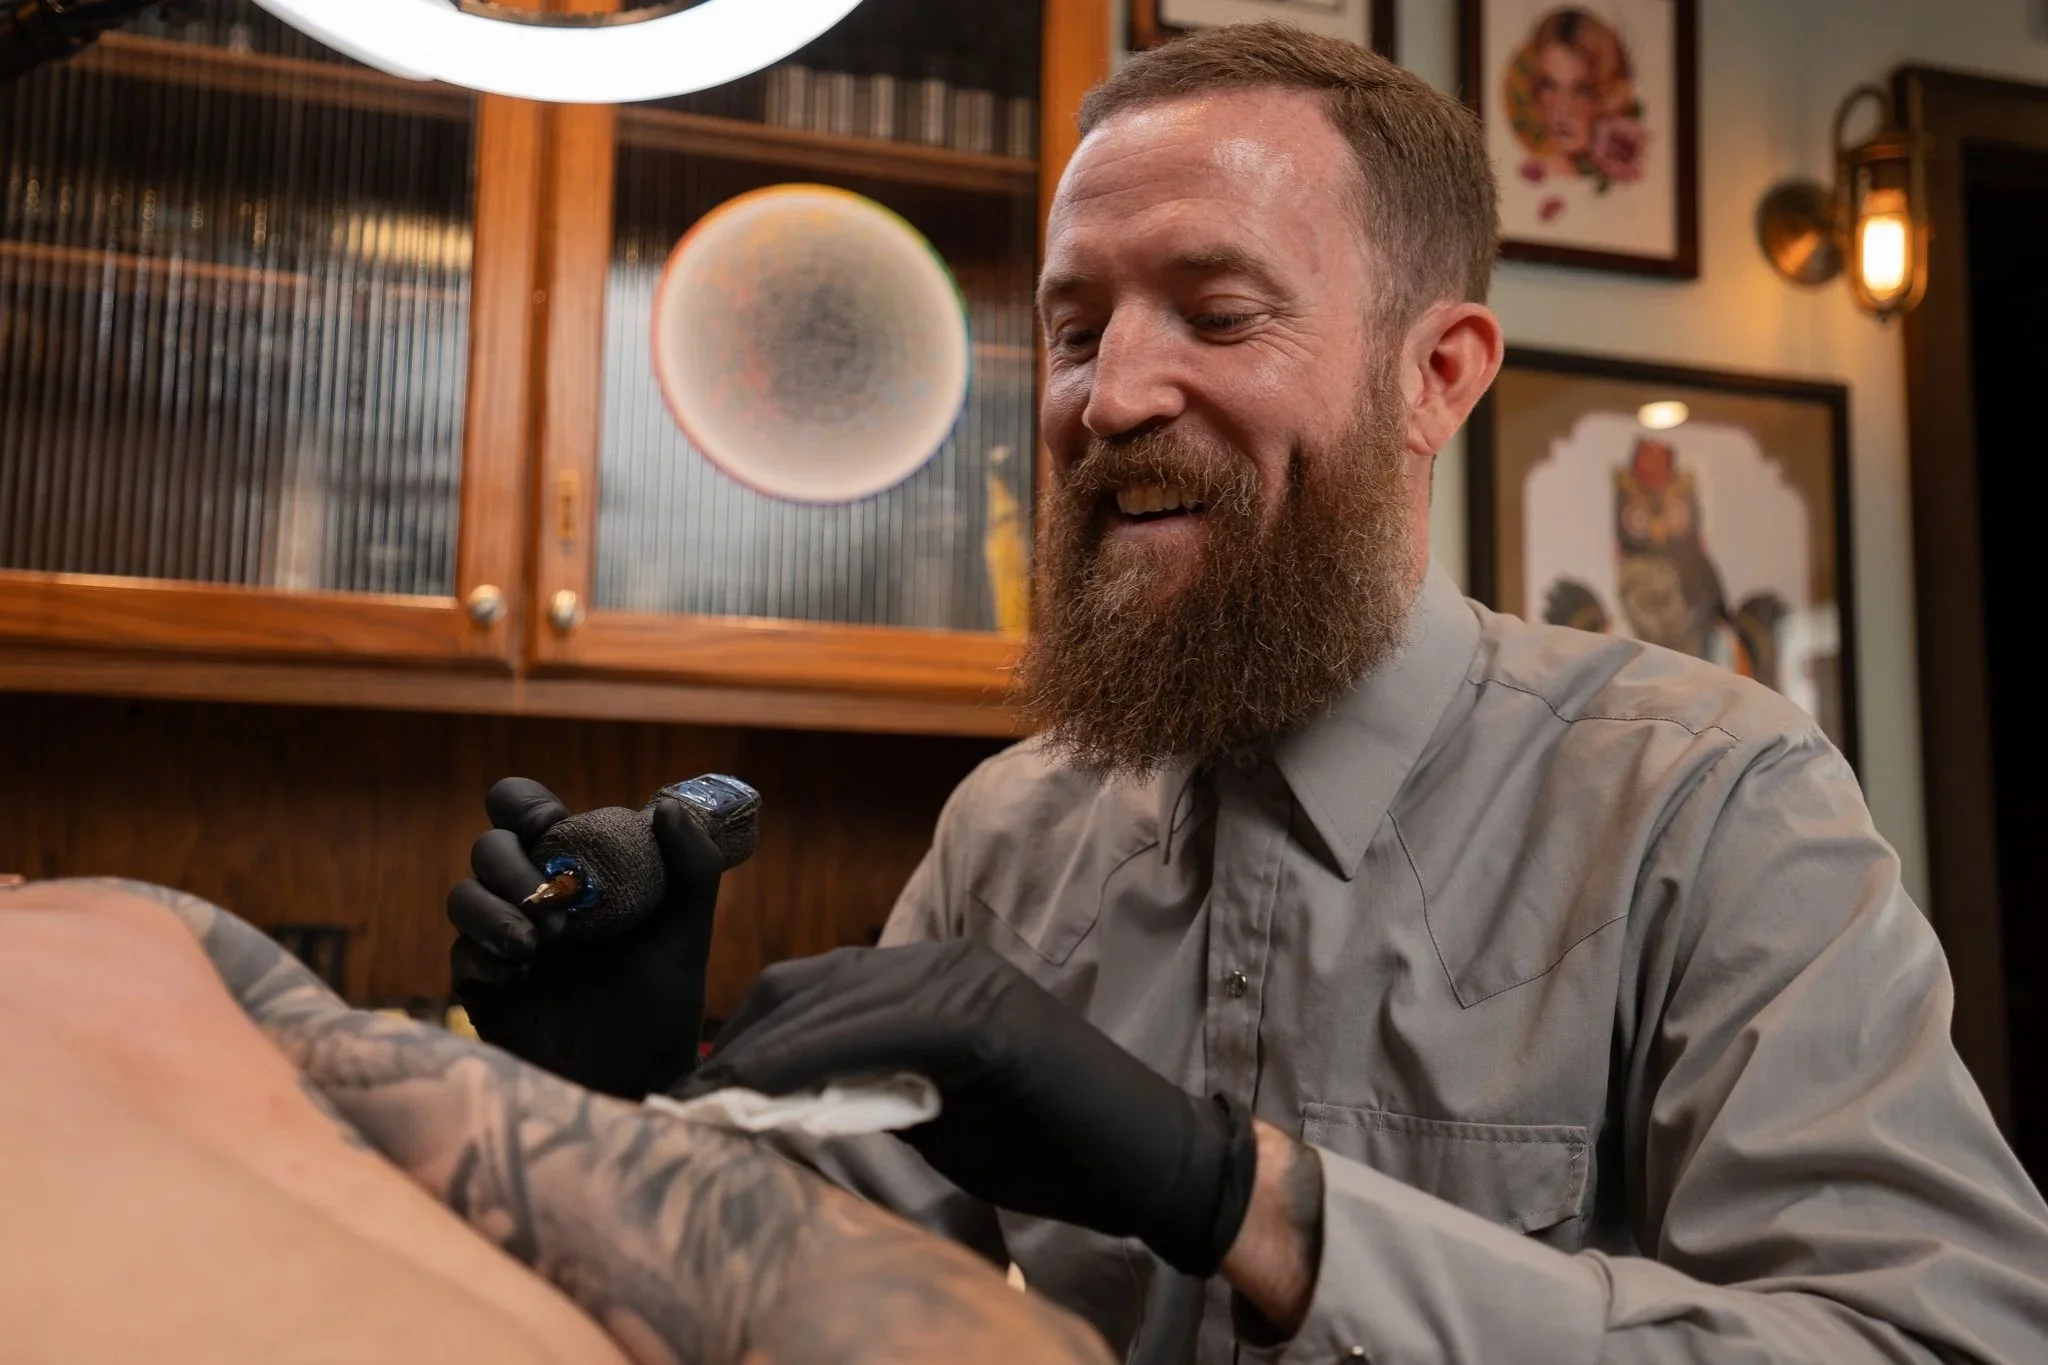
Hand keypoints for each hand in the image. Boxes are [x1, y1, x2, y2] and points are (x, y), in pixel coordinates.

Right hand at [447, 778, 722, 1098]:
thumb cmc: (662, 1006)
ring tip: (535, 946)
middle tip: (553, 907)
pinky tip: (517, 977)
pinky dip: (482, 956)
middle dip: (511, 867)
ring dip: (491, 910)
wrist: (638, 1082)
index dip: (522, 804)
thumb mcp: (686, 934)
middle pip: (488, 848)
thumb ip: (691, 868)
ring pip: (461, 896)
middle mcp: (534, 899)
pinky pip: (459, 956)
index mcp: (577, 871)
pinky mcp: (484, 989)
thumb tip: (669, 806)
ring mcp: (505, 943)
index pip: (525, 812)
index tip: (548, 825)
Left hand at [684, 940, 1257, 1276]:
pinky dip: (813, 1062)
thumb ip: (871, 1087)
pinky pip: (880, 1033)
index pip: (808, 990)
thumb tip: (783, 1107)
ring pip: (832, 1004)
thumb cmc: (1050, 1144)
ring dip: (759, 1056)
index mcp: (931, 976)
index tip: (688, 1096)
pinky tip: (767, 1097)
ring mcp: (968, 981)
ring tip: (702, 1108)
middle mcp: (943, 960)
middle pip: (805, 988)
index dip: (744, 1039)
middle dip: (735, 1047)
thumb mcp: (937, 1111)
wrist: (1152, 1161)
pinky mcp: (989, 1016)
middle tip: (676, 1106)